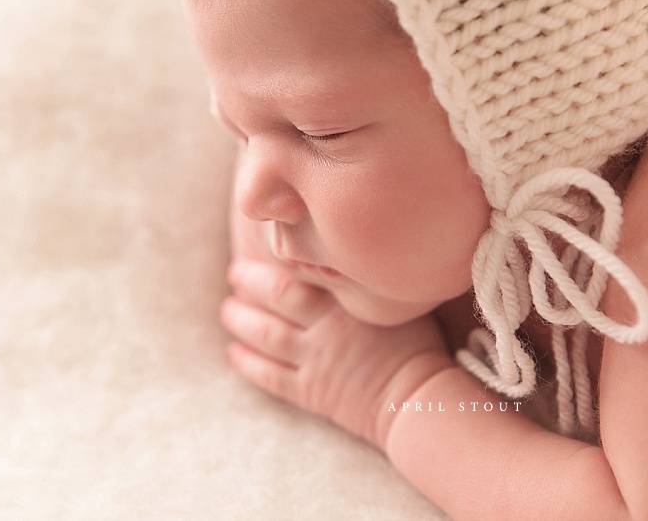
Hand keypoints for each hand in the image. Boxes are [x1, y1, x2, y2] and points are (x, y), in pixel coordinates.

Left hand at [221, 258, 452, 449]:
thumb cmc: (420, 347)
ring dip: (241, 320)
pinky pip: (270, 376)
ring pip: (266, 335)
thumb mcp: (398, 304)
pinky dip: (248, 363)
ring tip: (227, 309)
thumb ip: (370, 282)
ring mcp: (313, 360)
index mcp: (343, 304)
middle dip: (250, 283)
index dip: (274, 261)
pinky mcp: (310, 392)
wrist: (418, 401)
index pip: (299, 274)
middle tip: (234, 272)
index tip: (259, 248)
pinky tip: (233, 353)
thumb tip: (355, 256)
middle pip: (276, 299)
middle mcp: (322, 328)